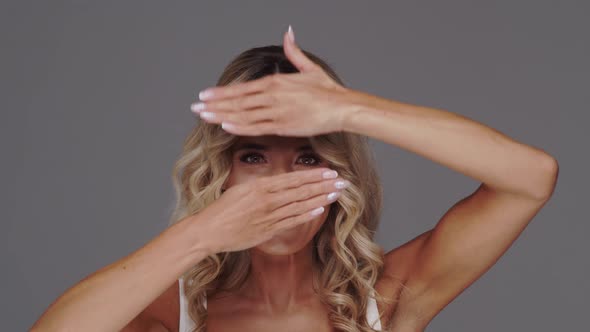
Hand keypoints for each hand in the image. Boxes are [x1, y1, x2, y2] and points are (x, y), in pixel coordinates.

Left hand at [190, 26, 356, 136]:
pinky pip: (257, 128)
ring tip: (204, 117)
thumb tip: (288, 32)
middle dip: (214, 105)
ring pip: (243, 115)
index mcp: (276, 82)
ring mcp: (277, 113)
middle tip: (195, 108)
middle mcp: (272, 97)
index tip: (204, 95)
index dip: (221, 92)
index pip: (241, 88)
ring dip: (221, 116)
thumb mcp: (309, 68)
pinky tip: (225, 127)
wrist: (342, 107)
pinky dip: (240, 127)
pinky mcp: (283, 127)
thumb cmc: (327, 90)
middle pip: (237, 101)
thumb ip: (294, 52)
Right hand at [194, 167, 349, 253]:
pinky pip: (291, 221)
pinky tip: (320, 210)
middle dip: (323, 185)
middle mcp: (267, 199)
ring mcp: (268, 216)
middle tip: (342, 181)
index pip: (292, 179)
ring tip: (336, 193)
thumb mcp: (240, 190)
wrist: (209, 231)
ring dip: (320, 198)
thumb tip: (278, 185)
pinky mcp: (268, 230)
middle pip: (300, 190)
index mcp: (260, 187)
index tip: (329, 171)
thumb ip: (261, 188)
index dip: (313, 175)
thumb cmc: (222, 210)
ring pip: (300, 205)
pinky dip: (306, 215)